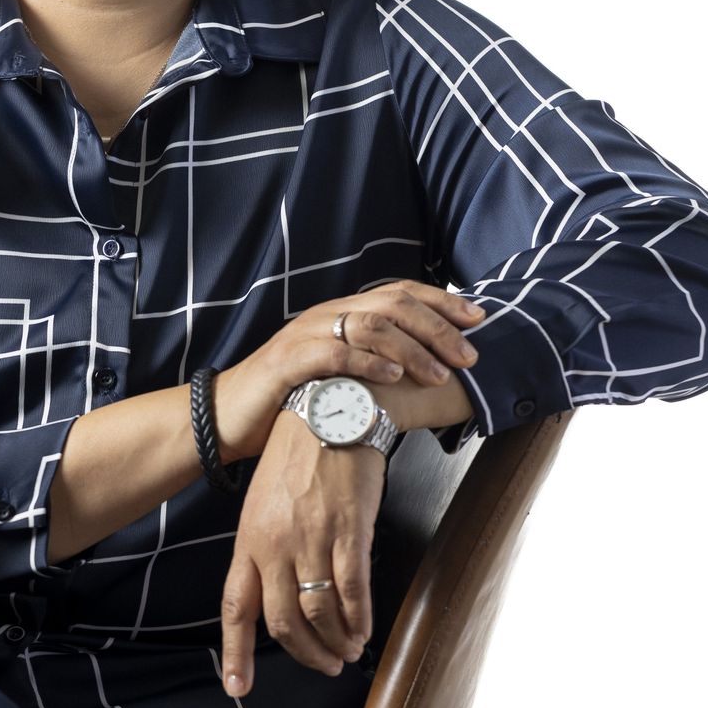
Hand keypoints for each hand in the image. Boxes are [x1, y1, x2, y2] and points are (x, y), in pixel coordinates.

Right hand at [212, 280, 484, 463]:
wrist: (229, 415)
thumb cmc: (288, 398)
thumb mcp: (337, 375)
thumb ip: (370, 363)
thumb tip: (424, 370)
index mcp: (340, 314)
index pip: (398, 292)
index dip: (440, 301)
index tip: (478, 318)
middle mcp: (326, 315)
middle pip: (391, 304)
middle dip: (437, 327)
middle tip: (468, 355)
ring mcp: (305, 335)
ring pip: (368, 324)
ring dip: (411, 348)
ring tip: (438, 373)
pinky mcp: (288, 361)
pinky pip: (334, 353)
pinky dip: (368, 362)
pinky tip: (393, 375)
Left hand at [220, 409, 386, 697]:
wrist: (329, 410)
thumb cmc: (297, 452)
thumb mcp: (264, 498)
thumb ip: (265, 544)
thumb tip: (273, 589)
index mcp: (250, 537)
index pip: (237, 606)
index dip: (237, 651)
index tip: (238, 686)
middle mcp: (275, 544)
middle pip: (283, 622)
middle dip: (304, 654)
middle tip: (324, 665)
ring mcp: (312, 539)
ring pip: (320, 614)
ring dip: (335, 642)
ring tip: (347, 649)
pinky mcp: (348, 532)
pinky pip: (353, 592)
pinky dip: (359, 620)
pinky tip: (364, 629)